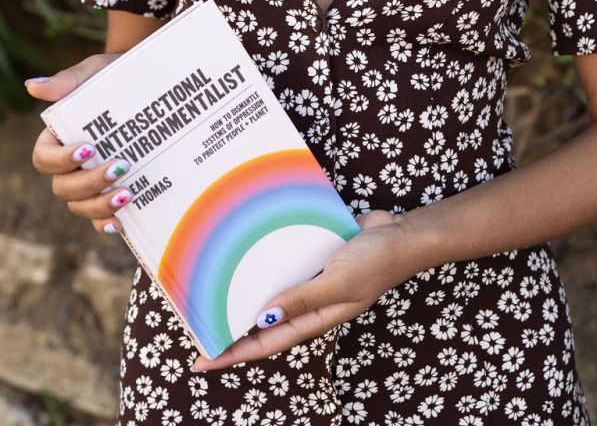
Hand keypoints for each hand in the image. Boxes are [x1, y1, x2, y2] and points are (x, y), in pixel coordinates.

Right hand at [27, 55, 129, 235]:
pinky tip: (119, 224)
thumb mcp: (93, 72)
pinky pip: (99, 218)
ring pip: (80, 206)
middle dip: (89, 183)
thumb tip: (31, 86)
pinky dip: (105, 224)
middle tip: (121, 165)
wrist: (147, 81)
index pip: (43, 159)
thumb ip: (67, 81)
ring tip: (127, 193)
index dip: (60, 160)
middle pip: (63, 188)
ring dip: (100, 205)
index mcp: (57, 138)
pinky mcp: (110, 192)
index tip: (88, 148)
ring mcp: (88, 182)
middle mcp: (68, 165)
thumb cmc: (111, 75)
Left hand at [192, 209, 416, 371]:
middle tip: (196, 326)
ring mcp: (311, 282)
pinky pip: (283, 267)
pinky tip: (248, 256)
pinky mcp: (314, 259)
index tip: (202, 361)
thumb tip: (262, 318)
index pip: (264, 343)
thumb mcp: (338, 283)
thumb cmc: (375, 263)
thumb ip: (302, 299)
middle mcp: (308, 305)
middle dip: (231, 329)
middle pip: (262, 324)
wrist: (400, 235)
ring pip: (270, 295)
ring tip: (212, 294)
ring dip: (245, 296)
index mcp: (314, 319)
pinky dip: (264, 267)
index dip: (232, 353)